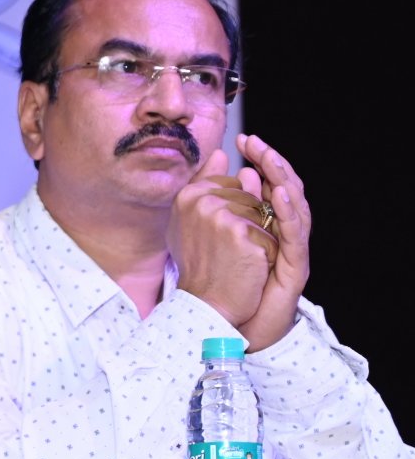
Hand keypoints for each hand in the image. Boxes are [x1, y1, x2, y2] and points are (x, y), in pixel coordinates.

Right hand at [168, 146, 276, 328]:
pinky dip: (268, 250)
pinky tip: (252, 265)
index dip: (236, 213)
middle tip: (230, 254)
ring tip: (240, 259)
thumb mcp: (193, 222)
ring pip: (264, 214)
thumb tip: (223, 153)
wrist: (206, 305)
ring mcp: (221, 214)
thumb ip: (207, 184)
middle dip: (252, 224)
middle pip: (250, 197)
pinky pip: (271, 230)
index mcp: (187, 195)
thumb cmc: (202, 265)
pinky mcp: (242, 232)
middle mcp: (200, 200)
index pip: (231, 185)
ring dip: (262, 237)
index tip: (220, 241)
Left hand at [234, 133, 309, 350]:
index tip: (241, 139)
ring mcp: (292, 249)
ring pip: (296, 208)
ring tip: (270, 159)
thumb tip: (223, 174)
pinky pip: (295, 235)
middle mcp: (284, 233)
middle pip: (287, 189)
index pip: (269, 183)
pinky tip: (279, 195)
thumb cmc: (227, 281)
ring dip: (284, 181)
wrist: (233, 323)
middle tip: (254, 141)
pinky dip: (289, 213)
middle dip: (271, 162)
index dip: (260, 159)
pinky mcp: (295, 266)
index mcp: (267, 223)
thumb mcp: (217, 238)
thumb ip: (220, 209)